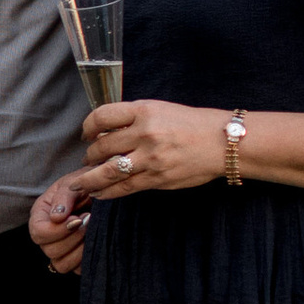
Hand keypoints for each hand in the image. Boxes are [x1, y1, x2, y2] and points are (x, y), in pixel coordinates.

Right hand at [29, 183, 88, 277]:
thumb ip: (64, 197)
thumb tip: (56, 217)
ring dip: (80, 250)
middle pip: (50, 250)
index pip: (38, 232)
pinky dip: (87, 259)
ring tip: (92, 232)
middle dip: (73, 238)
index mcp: (40, 216)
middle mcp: (47, 236)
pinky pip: (77, 270)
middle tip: (90, 220)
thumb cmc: (84, 185)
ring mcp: (60, 250)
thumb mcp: (73, 183)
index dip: (57, 230)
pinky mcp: (75, 259)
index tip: (78, 218)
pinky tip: (95, 241)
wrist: (103, 190)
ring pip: (61, 265)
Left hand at [71, 99, 229, 200]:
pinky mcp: (157, 178)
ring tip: (80, 182)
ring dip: (89, 179)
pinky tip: (99, 193)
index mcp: (144, 111)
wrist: (223, 142)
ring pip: (107, 172)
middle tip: (87, 158)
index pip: (102, 116)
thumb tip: (104, 131)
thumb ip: (133, 118)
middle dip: (89, 155)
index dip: (88, 126)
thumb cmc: (191, 123)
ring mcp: (151, 158)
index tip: (86, 133)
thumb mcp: (160, 109)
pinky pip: (124, 187)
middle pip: (102, 146)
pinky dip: (107, 192)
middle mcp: (145, 133)